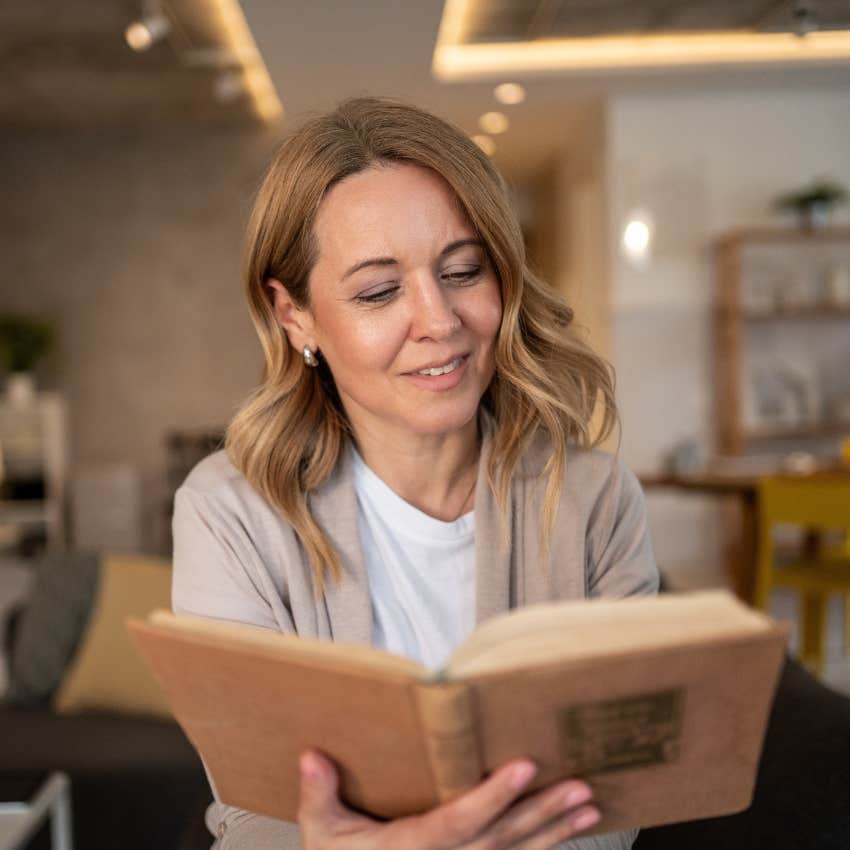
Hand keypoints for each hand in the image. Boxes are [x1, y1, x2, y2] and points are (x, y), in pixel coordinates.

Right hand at [297, 749, 600, 849]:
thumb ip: (319, 796)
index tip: (524, 768)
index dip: (492, 797)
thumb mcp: (323, 836)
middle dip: (543, 813)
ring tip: (590, 807)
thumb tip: (311, 755)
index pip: (459, 820)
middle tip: (581, 788)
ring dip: (556, 831)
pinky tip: (568, 834)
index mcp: (413, 849)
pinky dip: (543, 849)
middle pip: (502, 838)